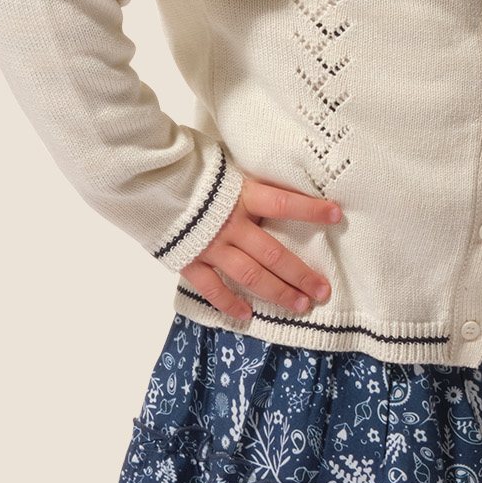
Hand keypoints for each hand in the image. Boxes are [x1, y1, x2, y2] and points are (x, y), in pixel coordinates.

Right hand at [180, 175, 340, 324]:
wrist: (145, 180)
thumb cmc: (187, 169)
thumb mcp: (223, 167)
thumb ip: (246, 183)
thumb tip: (270, 183)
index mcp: (241, 196)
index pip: (283, 203)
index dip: (311, 210)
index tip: (336, 215)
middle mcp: (230, 225)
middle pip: (274, 254)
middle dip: (301, 274)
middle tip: (323, 290)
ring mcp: (210, 247)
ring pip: (251, 276)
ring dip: (278, 292)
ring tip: (301, 304)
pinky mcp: (189, 262)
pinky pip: (213, 289)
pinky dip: (229, 303)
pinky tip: (247, 315)